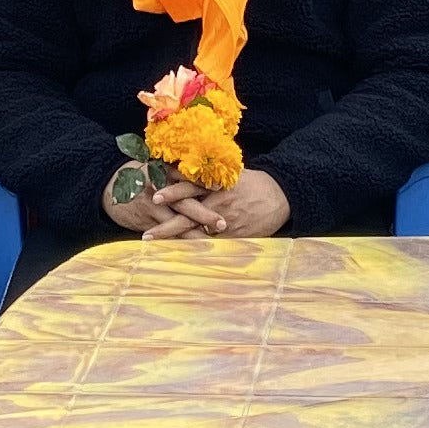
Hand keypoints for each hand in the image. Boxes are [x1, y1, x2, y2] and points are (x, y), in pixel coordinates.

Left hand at [142, 167, 290, 239]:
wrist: (281, 196)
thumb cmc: (253, 183)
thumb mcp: (230, 173)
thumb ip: (207, 176)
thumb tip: (180, 171)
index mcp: (216, 182)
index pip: (189, 185)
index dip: (171, 191)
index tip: (152, 194)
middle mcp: (218, 200)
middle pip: (188, 212)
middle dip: (167, 224)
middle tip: (147, 232)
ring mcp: (226, 219)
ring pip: (197, 230)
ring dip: (175, 238)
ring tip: (155, 244)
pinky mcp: (234, 234)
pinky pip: (211, 243)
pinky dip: (194, 248)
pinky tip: (178, 256)